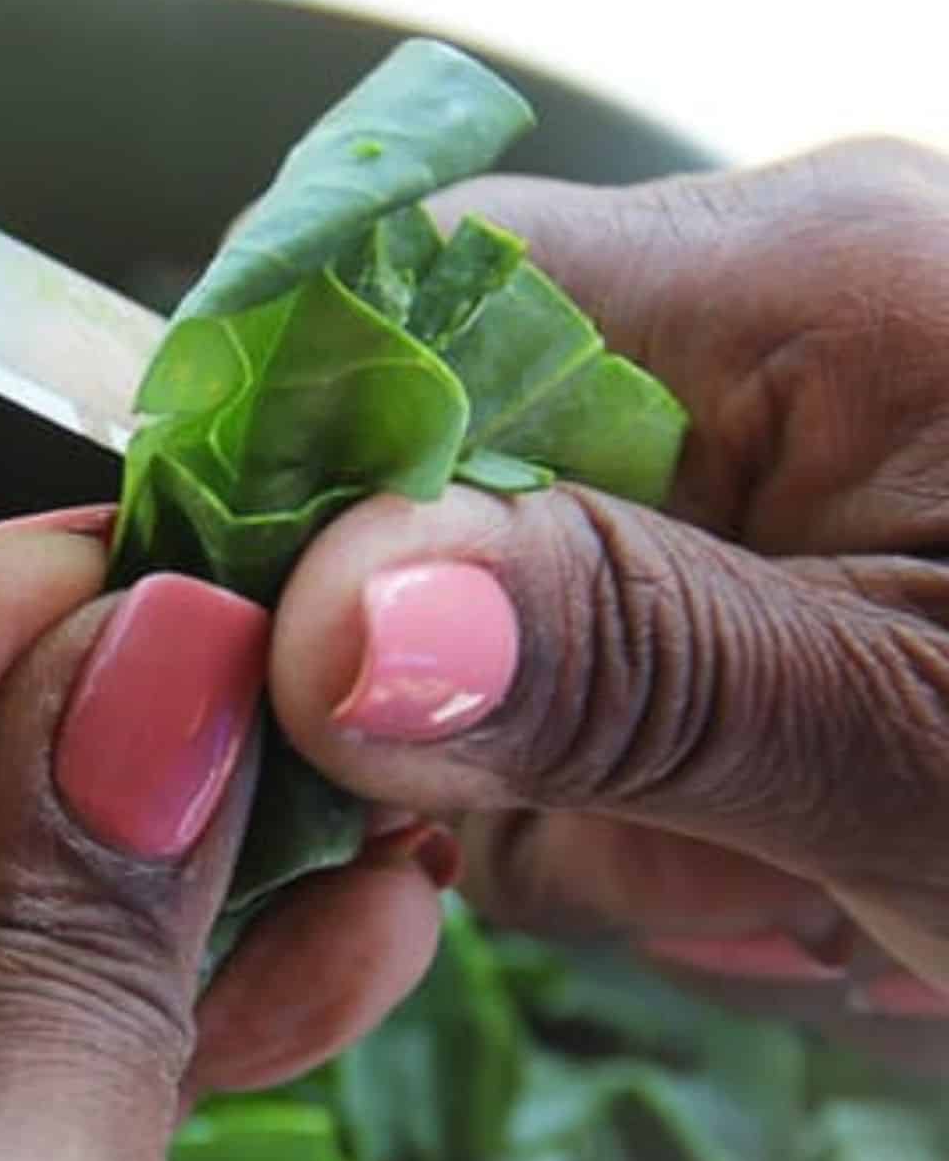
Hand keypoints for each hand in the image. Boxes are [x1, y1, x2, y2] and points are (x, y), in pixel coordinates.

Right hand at [270, 138, 948, 1066]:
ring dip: (575, 795)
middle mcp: (763, 333)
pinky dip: (628, 815)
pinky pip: (584, 681)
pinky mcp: (767, 579)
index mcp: (808, 280)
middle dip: (477, 703)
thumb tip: (316, 627)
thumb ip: (629, 666)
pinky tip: (763, 874)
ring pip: (495, 620)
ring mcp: (763, 465)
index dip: (302, 477)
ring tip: (762, 880)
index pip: (421, 292)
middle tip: (637, 848)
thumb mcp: (916, 748)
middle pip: (438, 483)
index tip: (274, 694)